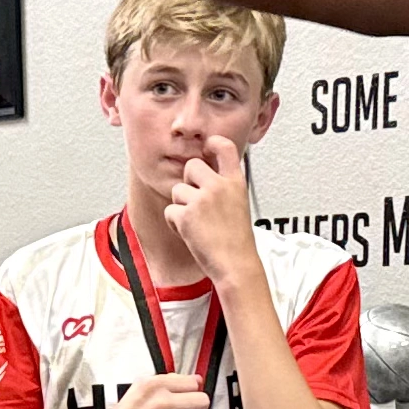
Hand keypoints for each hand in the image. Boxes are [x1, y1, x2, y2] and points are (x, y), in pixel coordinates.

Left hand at [162, 135, 260, 283]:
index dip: (212, 143)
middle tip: (197, 201)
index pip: (224, 147)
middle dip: (188, 182)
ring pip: (177, 190)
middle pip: (191, 166)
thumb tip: (206, 174)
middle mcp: (219, 186)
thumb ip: (224, 186)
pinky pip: (170, 210)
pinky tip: (190, 232)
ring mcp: (202, 199)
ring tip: (197, 223)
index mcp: (235, 182)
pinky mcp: (187, 215)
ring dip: (181, 206)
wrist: (236, 265)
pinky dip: (175, 223)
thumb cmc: (237, 241)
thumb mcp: (239, 204)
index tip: (207, 147)